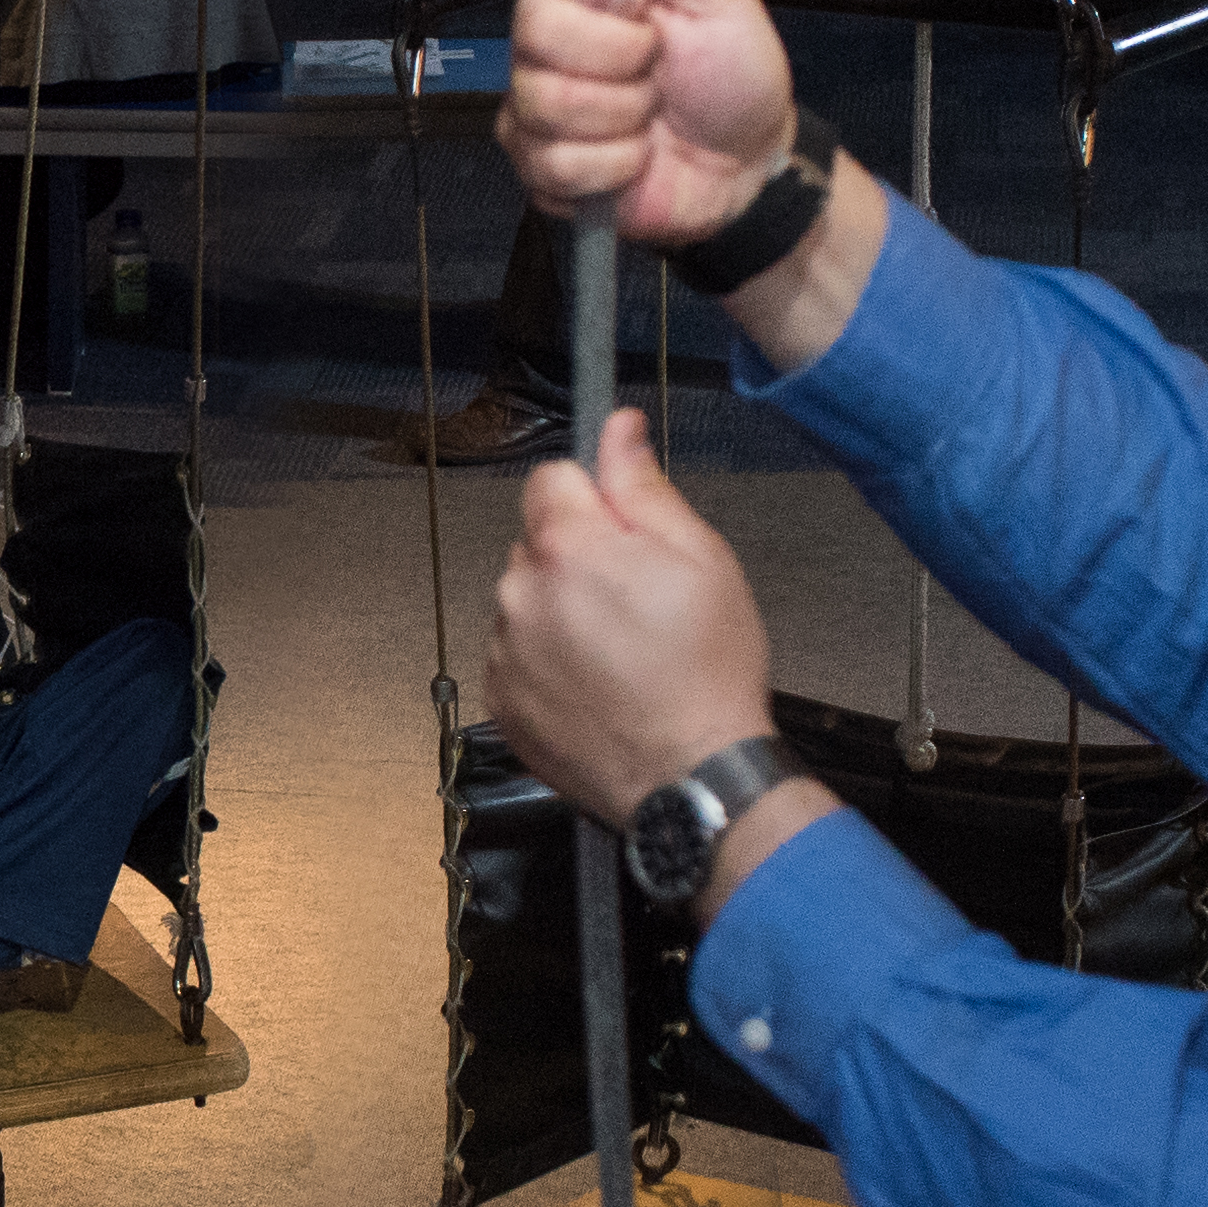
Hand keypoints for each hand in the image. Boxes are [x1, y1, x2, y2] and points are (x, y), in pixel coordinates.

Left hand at [488, 405, 782, 819]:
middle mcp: (521, 595)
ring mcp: (506, 652)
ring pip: (526, 601)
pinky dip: (550, 663)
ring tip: (623, 651)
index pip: (549, 478)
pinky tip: (599, 683)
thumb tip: (618, 429)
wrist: (691, 777)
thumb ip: (643, 485)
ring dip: (562, 612)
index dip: (592, 497)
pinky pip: (518, 656)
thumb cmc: (705, 676)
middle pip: (537, 542)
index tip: (621, 526)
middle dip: (579, 557)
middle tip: (638, 599)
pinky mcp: (502, 700)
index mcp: (568, 548)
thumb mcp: (700, 557)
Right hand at [503, 0, 797, 251]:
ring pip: (546, 99)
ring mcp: (535, 100)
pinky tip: (634, 158)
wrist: (746, 169)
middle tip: (656, 65)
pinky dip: (614, 166)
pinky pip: (554, 161)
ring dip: (623, 117)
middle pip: (534, 24)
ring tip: (651, 117)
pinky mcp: (537, 163)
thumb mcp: (720, 0)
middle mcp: (549, 33)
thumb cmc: (735, 77)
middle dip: (619, 56)